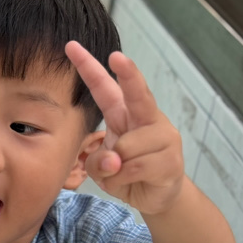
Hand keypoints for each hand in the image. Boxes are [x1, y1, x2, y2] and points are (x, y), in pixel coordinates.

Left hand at [66, 41, 183, 215]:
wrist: (156, 195)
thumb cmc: (125, 172)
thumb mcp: (101, 167)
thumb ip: (98, 160)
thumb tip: (115, 160)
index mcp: (125, 113)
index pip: (105, 88)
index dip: (89, 68)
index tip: (72, 47)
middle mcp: (147, 119)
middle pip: (137, 94)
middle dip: (129, 75)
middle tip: (118, 57)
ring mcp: (164, 137)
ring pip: (126, 147)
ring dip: (114, 167)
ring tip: (122, 173)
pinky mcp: (171, 160)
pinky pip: (134, 168)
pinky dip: (123, 179)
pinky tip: (132, 181)